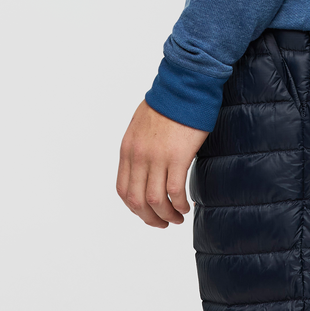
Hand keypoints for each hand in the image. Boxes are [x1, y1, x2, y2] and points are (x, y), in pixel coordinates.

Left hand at [116, 100, 209, 227]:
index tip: (146, 213)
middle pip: (136, 201)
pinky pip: (175, 192)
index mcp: (128, 149)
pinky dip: (179, 205)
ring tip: (177, 218)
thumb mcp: (141, 126)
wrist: (184, 86)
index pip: (123, 189)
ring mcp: (157, 157)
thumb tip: (145, 168)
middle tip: (162, 223)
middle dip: (149, 218)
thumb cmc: (168, 103)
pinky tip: (186, 206)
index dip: (134, 208)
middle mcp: (139, 156)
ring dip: (166, 216)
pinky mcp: (178, 156)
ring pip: (155, 201)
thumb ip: (139, 148)